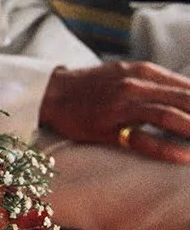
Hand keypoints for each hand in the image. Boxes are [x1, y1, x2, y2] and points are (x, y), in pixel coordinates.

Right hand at [40, 61, 189, 163]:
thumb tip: (188, 93)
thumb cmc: (93, 86)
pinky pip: (143, 140)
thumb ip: (156, 82)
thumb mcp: (126, 73)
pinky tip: (184, 158)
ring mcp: (121, 106)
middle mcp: (135, 85)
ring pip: (167, 116)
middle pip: (183, 100)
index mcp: (143, 71)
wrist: (52, 93)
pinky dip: (167, 149)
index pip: (187, 86)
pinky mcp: (109, 127)